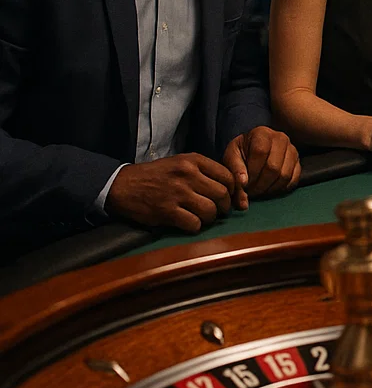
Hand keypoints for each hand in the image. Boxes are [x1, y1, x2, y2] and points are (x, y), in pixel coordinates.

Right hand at [106, 154, 235, 232]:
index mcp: (193, 160)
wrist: (122, 184)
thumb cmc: (155, 175)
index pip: (227, 175)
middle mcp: (188, 175)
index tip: (230, 197)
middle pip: (222, 194)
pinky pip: (194, 224)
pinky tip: (189, 223)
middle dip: (225, 206)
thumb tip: (231, 187)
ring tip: (204, 217)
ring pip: (210, 211)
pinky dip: (195, 227)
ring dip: (210, 218)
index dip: (233, 190)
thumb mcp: (180, 163)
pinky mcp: (167, 211)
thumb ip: (203, 171)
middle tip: (220, 211)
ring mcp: (178, 193)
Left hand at [223, 126, 301, 206]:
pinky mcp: (298, 162)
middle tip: (250, 192)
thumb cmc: (242, 152)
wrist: (255, 148)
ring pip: (285, 175)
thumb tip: (243, 184)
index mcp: (262, 133)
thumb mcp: (231, 156)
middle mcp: (281, 138)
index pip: (260, 153)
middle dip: (260, 184)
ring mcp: (292, 150)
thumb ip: (235, 169)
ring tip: (259, 191)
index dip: (251, 172)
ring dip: (270, 188)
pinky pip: (293, 179)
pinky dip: (281, 188)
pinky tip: (270, 189)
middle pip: (273, 167)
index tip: (244, 183)